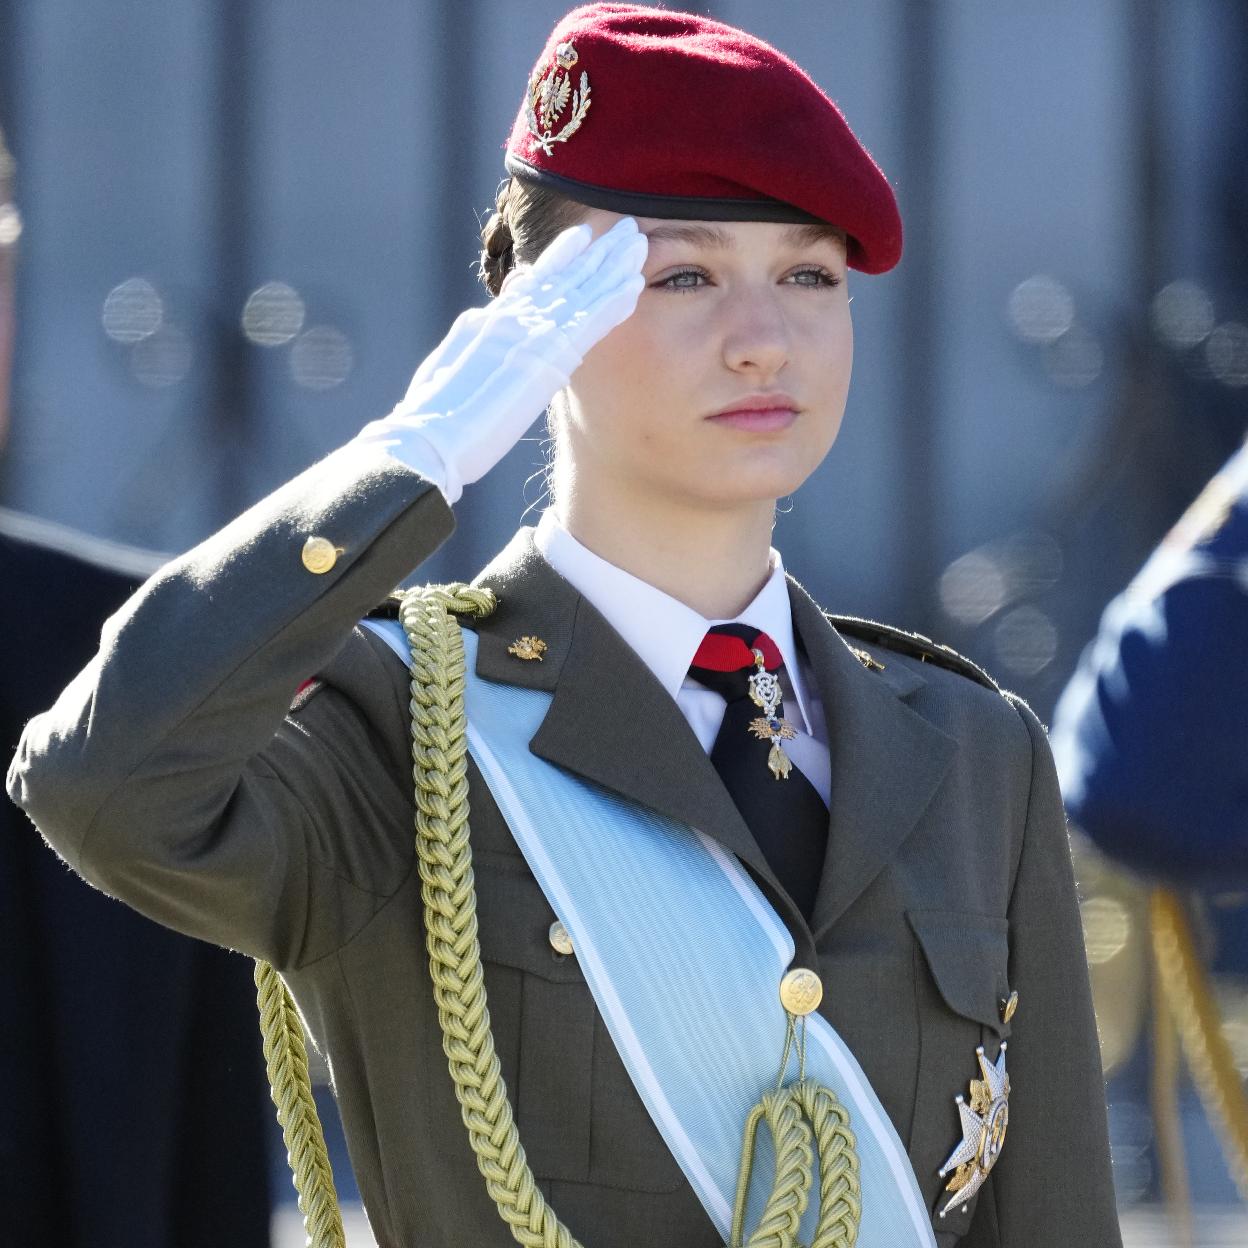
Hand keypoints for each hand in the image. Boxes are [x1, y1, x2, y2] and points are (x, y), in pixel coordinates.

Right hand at [356, 216, 647, 501]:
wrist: (432, 437)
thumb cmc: (434, 414)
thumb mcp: (453, 362)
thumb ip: (475, 334)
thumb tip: (485, 316)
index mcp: (491, 320)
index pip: (534, 280)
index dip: (561, 256)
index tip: (584, 236)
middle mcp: (514, 319)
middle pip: (564, 277)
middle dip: (596, 253)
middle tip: (627, 228)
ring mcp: (530, 335)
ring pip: (582, 292)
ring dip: (612, 267)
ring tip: (638, 242)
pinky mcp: (546, 360)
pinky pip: (589, 323)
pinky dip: (612, 303)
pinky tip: (635, 286)